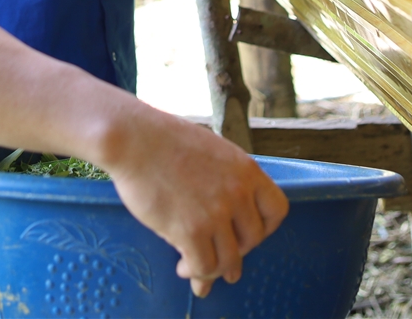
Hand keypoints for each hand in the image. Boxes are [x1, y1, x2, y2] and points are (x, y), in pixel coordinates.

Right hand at [99, 105, 288, 297]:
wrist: (134, 138)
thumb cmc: (164, 140)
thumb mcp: (211, 151)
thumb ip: (226, 179)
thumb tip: (223, 211)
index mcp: (246, 170)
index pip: (277, 210)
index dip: (265, 227)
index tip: (247, 233)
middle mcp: (238, 193)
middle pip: (253, 239)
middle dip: (237, 251)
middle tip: (220, 254)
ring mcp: (216, 214)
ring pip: (230, 260)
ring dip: (215, 270)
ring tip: (196, 268)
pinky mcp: (191, 231)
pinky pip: (204, 266)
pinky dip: (195, 272)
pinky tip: (183, 266)